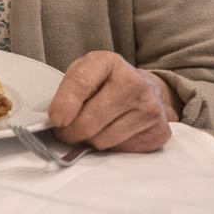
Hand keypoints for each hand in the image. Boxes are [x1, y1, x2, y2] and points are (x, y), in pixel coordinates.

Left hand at [48, 51, 177, 151]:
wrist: (146, 90)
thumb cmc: (106, 83)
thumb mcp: (84, 73)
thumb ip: (68, 91)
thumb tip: (55, 121)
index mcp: (108, 62)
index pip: (81, 83)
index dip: (64, 104)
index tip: (55, 120)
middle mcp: (134, 82)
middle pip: (89, 121)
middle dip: (70, 132)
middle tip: (66, 132)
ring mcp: (150, 107)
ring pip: (102, 140)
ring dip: (90, 140)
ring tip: (93, 129)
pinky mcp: (159, 131)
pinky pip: (121, 151)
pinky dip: (111, 146)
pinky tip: (114, 133)